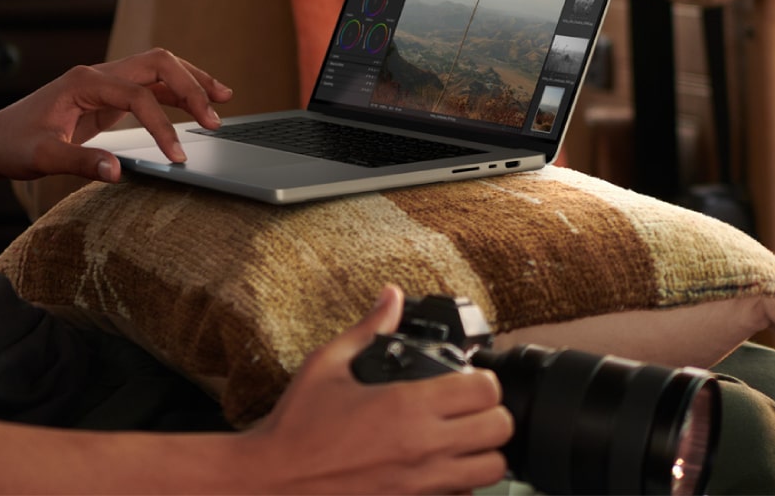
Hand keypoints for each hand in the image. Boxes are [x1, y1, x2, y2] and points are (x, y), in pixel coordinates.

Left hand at [0, 47, 232, 184]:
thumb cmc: (12, 146)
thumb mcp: (42, 158)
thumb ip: (81, 163)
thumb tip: (118, 172)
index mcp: (83, 82)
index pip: (139, 96)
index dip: (162, 126)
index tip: (177, 156)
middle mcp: (97, 74)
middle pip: (158, 64)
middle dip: (192, 85)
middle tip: (217, 115)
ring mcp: (102, 83)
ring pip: (157, 69)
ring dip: (190, 81)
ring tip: (223, 98)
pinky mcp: (105, 97)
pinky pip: (148, 86)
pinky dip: (174, 93)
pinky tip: (193, 106)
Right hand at [239, 285, 511, 493]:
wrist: (274, 481)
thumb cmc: (297, 428)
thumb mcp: (327, 365)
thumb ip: (367, 329)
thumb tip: (390, 297)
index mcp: (406, 405)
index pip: (486, 390)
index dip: (483, 379)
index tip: (468, 378)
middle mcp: (423, 446)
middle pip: (500, 430)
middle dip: (491, 413)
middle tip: (470, 407)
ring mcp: (423, 484)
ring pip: (492, 470)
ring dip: (483, 451)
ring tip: (461, 439)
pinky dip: (460, 483)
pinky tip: (437, 468)